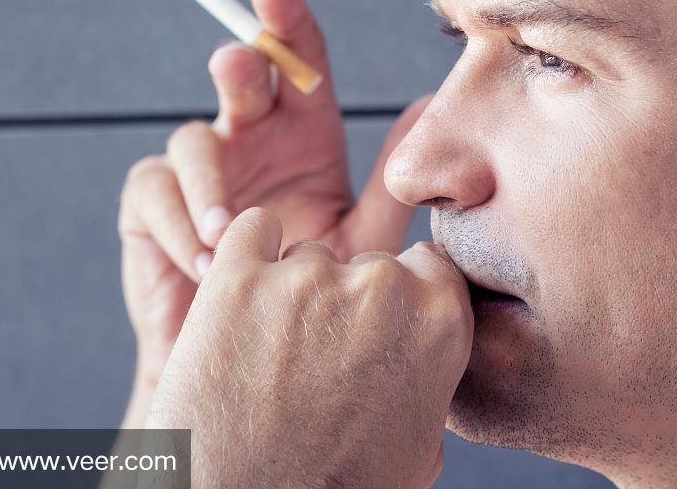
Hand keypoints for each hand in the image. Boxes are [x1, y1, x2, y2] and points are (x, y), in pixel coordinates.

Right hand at [116, 0, 430, 422]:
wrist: (257, 358)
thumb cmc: (311, 292)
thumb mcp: (357, 237)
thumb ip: (388, 179)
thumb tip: (428, 107)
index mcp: (303, 135)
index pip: (299, 66)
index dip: (287, 25)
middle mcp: (250, 139)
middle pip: (239, 79)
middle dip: (239, 64)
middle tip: (239, 63)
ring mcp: (200, 169)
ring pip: (192, 139)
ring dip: (209, 183)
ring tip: (228, 235)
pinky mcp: (153, 205)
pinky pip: (154, 190)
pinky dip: (178, 224)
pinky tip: (205, 262)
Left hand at [146, 207, 473, 488]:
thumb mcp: (418, 444)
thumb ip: (430, 371)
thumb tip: (425, 344)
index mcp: (438, 322)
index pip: (429, 267)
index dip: (401, 297)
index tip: (376, 326)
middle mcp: (380, 287)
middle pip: (365, 264)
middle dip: (345, 303)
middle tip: (317, 363)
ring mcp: (307, 279)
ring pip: (306, 256)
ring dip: (292, 292)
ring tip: (270, 361)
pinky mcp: (238, 278)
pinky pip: (251, 231)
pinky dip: (247, 256)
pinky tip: (241, 305)